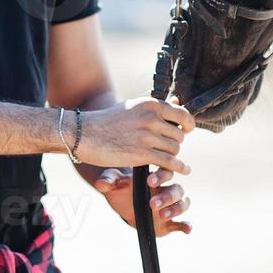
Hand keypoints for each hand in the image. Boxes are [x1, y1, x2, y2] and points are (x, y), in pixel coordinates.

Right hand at [76, 97, 194, 174]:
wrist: (83, 134)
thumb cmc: (107, 121)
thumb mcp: (132, 107)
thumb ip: (155, 108)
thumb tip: (178, 102)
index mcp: (151, 104)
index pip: (183, 115)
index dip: (188, 125)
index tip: (186, 131)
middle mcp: (151, 118)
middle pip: (179, 135)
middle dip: (174, 143)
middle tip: (165, 147)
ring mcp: (147, 136)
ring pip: (174, 149)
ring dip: (171, 156)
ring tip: (164, 158)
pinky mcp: (142, 154)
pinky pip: (169, 162)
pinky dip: (178, 167)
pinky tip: (183, 170)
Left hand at [91, 167, 191, 236]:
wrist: (123, 202)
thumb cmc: (120, 188)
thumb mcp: (113, 184)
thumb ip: (108, 182)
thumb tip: (101, 184)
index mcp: (154, 177)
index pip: (165, 172)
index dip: (161, 176)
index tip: (150, 181)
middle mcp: (166, 189)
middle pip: (176, 189)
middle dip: (166, 197)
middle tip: (151, 204)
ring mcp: (170, 205)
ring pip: (182, 203)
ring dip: (176, 209)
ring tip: (162, 215)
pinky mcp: (170, 222)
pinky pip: (182, 223)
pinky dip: (186, 226)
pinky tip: (187, 229)